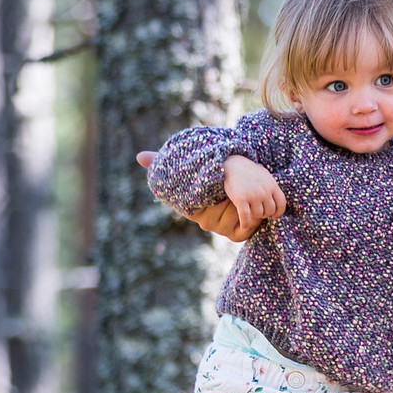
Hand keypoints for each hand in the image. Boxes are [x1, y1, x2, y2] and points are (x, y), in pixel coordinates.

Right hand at [134, 148, 272, 241]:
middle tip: (237, 184)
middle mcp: (205, 223)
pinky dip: (253, 214)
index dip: (216, 187)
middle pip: (222, 205)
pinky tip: (253, 205)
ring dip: (246, 201)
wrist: (244, 192)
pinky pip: (247, 225)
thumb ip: (164, 164)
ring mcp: (222, 231)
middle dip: (234, 191)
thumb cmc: (214, 178)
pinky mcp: (238, 236)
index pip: (203, 199)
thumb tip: (139, 156)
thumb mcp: (192, 170)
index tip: (220, 178)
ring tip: (246, 192)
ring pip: (237, 213)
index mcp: (192, 209)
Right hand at [222, 154, 286, 231]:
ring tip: (249, 211)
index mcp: (272, 185)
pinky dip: (245, 223)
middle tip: (257, 212)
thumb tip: (276, 197)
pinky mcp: (240, 199)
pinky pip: (245, 216)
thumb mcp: (263, 175)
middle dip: (264, 213)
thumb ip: (270, 185)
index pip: (281, 203)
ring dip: (254, 216)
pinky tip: (244, 227)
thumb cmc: (247, 170)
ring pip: (258, 214)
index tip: (275, 217)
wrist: (231, 164)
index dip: (279, 212)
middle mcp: (264, 191)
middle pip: (269, 211)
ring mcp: (253, 195)